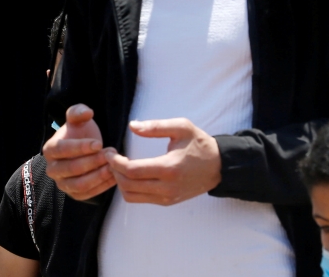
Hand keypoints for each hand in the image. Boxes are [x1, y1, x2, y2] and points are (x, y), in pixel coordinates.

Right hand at [42, 104, 116, 200]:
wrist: (85, 149)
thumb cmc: (81, 133)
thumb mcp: (78, 119)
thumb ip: (79, 112)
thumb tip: (87, 112)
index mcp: (50, 149)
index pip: (62, 149)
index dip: (80, 147)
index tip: (98, 144)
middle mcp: (52, 169)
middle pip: (71, 169)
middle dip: (92, 162)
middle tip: (110, 155)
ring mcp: (62, 183)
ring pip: (79, 185)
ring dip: (98, 176)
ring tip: (113, 167)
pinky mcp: (74, 194)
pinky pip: (87, 194)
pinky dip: (101, 187)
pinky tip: (114, 177)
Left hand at [104, 118, 220, 205]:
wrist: (219, 166)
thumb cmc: (199, 144)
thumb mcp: (181, 127)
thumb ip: (156, 126)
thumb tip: (132, 126)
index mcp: (169, 168)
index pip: (132, 171)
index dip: (115, 162)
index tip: (109, 152)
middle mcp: (167, 187)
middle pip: (128, 185)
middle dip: (114, 171)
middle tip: (111, 157)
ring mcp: (167, 197)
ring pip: (131, 196)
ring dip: (120, 182)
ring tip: (118, 166)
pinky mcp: (167, 202)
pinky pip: (140, 199)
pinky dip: (129, 189)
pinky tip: (130, 174)